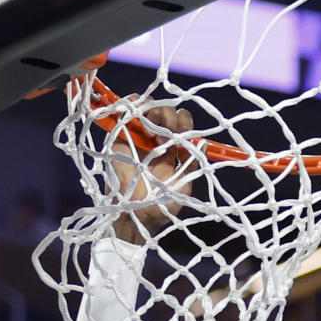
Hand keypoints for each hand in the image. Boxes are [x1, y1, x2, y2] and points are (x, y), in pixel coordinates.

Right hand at [111, 99, 194, 243]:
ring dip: (154, 111)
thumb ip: (192, 164)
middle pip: (166, 112)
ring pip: (148, 107)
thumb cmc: (159, 206)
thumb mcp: (184, 186)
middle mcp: (155, 139)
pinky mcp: (120, 136)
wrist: (135, 216)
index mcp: (171, 149)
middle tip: (166, 134)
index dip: (184, 124)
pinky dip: (133, 104)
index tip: (182, 137)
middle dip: (170, 116)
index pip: (181, 124)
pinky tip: (140, 116)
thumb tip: (201, 143)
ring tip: (152, 129)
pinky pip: (125, 111)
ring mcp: (137, 137)